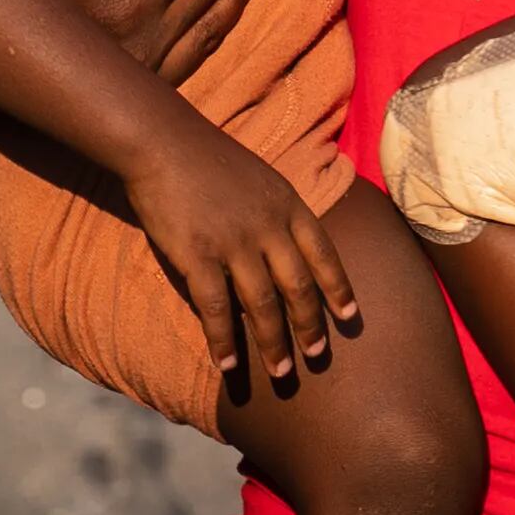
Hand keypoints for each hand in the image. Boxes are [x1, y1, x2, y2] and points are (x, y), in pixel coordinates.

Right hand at [122, 117, 361, 381]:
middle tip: (318, 356)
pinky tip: (229, 364)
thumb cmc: (211, 160)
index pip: (324, 253)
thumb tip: (294, 250)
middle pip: (299, 286)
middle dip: (311, 326)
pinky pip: (217, 309)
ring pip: (263, 305)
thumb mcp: (263, 179)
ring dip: (274, 343)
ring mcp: (233, 243)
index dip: (339, 288)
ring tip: (281, 373)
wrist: (164, 141)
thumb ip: (279, 214)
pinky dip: (224, 341)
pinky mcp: (197, 256)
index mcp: (288, 205)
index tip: (350, 317)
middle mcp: (268, 227)